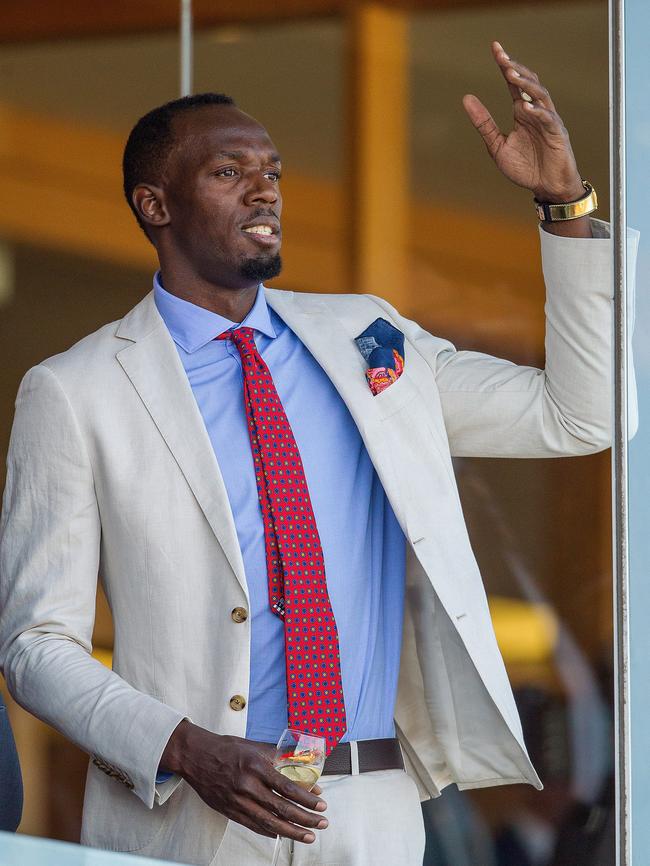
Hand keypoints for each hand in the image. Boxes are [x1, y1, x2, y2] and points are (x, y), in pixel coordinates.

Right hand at [160, 721, 327, 842]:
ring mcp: (237, 801)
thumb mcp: (254, 746)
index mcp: (256, 766)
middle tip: (321, 823)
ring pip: (269, 822)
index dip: (307, 798)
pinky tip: (282, 834)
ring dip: (292, 831)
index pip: (287, 787)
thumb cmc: (226, 748)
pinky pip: (253, 825)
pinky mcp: (229, 811)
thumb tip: (300, 766)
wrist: (196, 756)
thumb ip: (276, 756)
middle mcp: (247, 786)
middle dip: (305, 818)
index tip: (321, 804)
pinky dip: (269, 832)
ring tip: (308, 836)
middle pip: (281, 808)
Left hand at [463, 41, 584, 203]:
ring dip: (526, 84)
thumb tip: (466, 99)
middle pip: (528, 83)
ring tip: (512, 74)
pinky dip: (538, 112)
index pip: (513, 83)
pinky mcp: (558, 135)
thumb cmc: (525, 168)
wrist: (546, 187)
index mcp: (522, 112)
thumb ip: (484, 124)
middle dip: (516, 69)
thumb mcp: (497, 146)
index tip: (495, 48)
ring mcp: (549, 121)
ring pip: (540, 95)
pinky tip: (525, 106)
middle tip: (502, 57)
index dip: (505, 65)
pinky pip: (549, 119)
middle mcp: (536, 112)